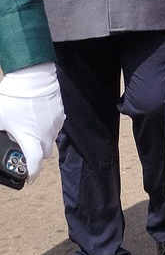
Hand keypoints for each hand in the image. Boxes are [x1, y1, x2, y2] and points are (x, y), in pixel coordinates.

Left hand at [0, 63, 64, 182]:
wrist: (32, 76)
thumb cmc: (13, 98)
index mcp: (29, 138)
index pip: (34, 163)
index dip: (31, 174)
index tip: (28, 178)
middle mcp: (45, 134)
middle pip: (44, 154)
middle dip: (36, 156)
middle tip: (25, 150)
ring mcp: (54, 124)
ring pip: (51, 141)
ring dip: (42, 141)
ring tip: (31, 131)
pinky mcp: (60, 114)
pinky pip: (55, 128)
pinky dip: (48, 129)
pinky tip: (38, 120)